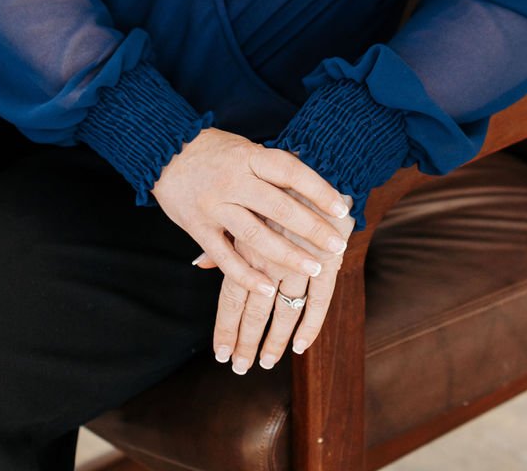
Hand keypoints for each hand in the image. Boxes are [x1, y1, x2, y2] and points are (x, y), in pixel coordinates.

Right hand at [150, 126, 350, 297]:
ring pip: (255, 236)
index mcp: (249, 156)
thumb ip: (272, 167)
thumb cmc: (213, 149)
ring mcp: (214, 205)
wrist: (163, 149)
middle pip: (278, 207)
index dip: (318, 189)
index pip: (290, 171)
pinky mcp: (198, 227)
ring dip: (287, 255)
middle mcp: (233, 180)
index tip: (342, 208)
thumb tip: (313, 182)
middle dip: (311, 228)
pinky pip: (225, 256)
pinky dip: (246, 274)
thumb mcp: (245, 148)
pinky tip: (268, 288)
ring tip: (314, 269)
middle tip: (338, 244)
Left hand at [194, 187, 354, 372]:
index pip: (232, 296)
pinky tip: (299, 346)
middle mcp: (270, 256)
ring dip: (275, 340)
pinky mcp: (328, 259)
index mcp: (247, 244)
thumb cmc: (274, 184)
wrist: (317, 159)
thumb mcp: (243, 205)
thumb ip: (224, 239)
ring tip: (266, 363)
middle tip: (240, 368)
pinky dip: (310, 325)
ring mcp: (300, 260)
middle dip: (246, 341)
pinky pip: (319, 300)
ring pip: (284, 311)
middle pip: (254, 309)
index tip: (220, 354)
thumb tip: (197, 263)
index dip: (226, 327)